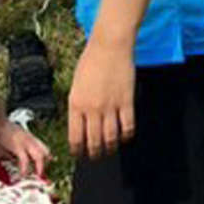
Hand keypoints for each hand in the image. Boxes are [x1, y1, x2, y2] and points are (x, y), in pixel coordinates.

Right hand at [0, 122, 50, 179]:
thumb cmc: (4, 128)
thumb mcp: (16, 134)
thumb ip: (18, 144)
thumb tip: (13, 155)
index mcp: (30, 137)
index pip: (43, 147)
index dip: (47, 156)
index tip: (48, 163)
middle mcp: (31, 140)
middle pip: (44, 152)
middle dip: (45, 163)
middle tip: (42, 172)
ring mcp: (26, 143)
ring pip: (39, 156)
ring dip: (39, 167)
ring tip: (37, 176)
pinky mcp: (18, 147)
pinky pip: (25, 160)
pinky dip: (25, 168)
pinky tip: (23, 173)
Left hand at [68, 40, 136, 160]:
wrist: (109, 46)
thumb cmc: (91, 61)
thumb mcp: (76, 85)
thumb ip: (77, 104)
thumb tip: (81, 123)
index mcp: (75, 104)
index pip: (75, 137)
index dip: (78, 150)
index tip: (80, 154)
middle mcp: (91, 109)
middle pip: (93, 141)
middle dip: (94, 153)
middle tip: (96, 157)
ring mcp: (110, 106)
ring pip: (110, 137)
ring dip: (110, 148)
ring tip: (110, 150)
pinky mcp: (126, 102)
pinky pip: (128, 126)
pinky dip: (127, 135)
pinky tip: (125, 137)